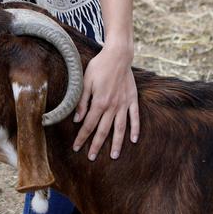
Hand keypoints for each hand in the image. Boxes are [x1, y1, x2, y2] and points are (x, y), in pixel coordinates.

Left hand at [71, 43, 138, 160]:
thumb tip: (77, 119)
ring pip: (120, 128)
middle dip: (97, 145)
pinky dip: (135, 129)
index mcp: (99, 102)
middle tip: (92, 158)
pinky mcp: (132, 99)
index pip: (88, 125)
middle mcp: (112, 106)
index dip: (82, 137)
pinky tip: (133, 140)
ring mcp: (124, 104)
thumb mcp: (85, 82)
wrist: (118, 55)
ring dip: (117, 143)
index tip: (77, 147)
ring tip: (114, 156)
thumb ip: (82, 102)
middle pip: (103, 130)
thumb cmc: (99, 67)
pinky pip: (135, 117)